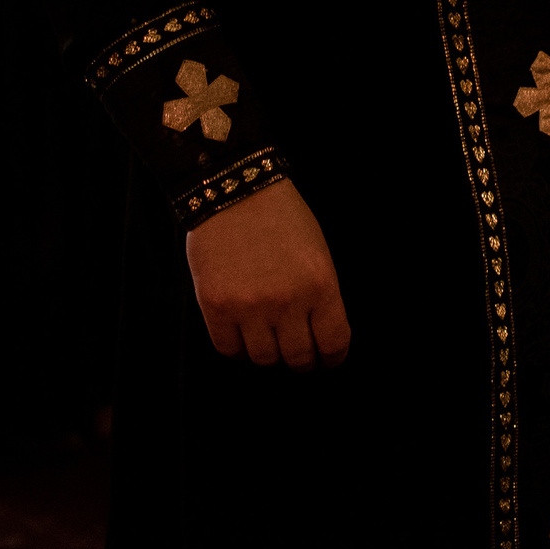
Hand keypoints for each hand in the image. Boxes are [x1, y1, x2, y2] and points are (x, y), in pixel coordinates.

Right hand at [182, 179, 349, 370]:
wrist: (233, 188)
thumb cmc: (280, 215)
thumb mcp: (317, 250)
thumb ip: (319, 292)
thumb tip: (318, 331)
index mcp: (320, 284)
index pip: (334, 343)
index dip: (332, 357)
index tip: (327, 359)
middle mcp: (287, 301)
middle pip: (298, 357)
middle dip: (301, 360)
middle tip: (296, 354)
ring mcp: (249, 306)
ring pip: (263, 359)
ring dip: (268, 354)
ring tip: (267, 340)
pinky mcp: (216, 306)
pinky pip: (229, 349)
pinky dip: (237, 348)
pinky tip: (241, 335)